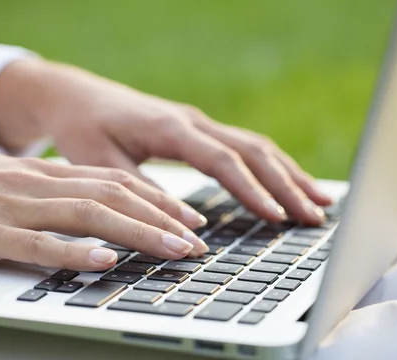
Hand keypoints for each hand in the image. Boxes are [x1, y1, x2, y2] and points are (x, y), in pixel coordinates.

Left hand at [0, 59, 332, 224]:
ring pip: (257, 145)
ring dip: (290, 174)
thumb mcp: (103, 165)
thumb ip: (146, 194)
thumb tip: (190, 226)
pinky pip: (245, 146)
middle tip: (317, 216)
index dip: (253, 191)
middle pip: (254, 151)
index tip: (278, 219)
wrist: (74, 96)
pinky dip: (273, 167)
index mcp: (171, 129)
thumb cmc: (84, 129)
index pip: (224, 161)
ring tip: (321, 202)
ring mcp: (200, 122)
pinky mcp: (200, 129)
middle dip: (288, 185)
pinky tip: (290, 183)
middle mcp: (193, 121)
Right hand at [0, 150, 208, 270]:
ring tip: (174, 250)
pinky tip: (105, 262)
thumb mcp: (18, 184)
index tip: (192, 218)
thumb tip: (100, 216)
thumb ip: (58, 195)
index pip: (118, 181)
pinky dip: (75, 253)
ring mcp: (16, 208)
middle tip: (199, 241)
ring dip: (137, 233)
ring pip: (88, 216)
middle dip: (163, 219)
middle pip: (115, 196)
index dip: (159, 200)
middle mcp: (40, 186)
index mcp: (49, 174)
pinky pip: (38, 244)